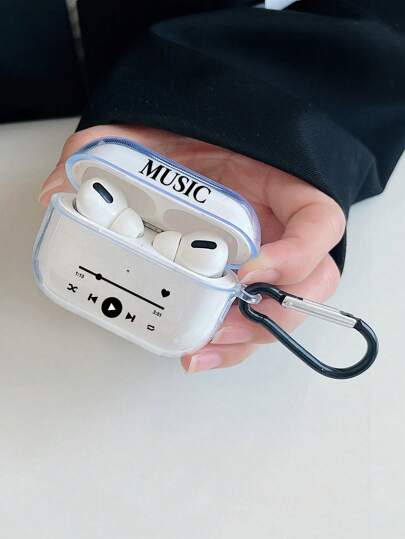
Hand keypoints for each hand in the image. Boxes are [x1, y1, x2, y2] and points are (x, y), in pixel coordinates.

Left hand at [39, 125, 344, 372]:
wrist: (178, 152)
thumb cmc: (180, 139)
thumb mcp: (146, 132)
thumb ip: (105, 150)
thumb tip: (56, 191)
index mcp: (278, 184)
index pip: (319, 220)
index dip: (299, 252)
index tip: (250, 270)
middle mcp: (279, 227)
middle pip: (312, 282)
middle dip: (275, 312)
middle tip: (226, 322)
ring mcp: (264, 258)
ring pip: (283, 311)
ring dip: (248, 338)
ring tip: (204, 348)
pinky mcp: (240, 283)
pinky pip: (250, 318)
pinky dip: (230, 342)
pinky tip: (198, 349)